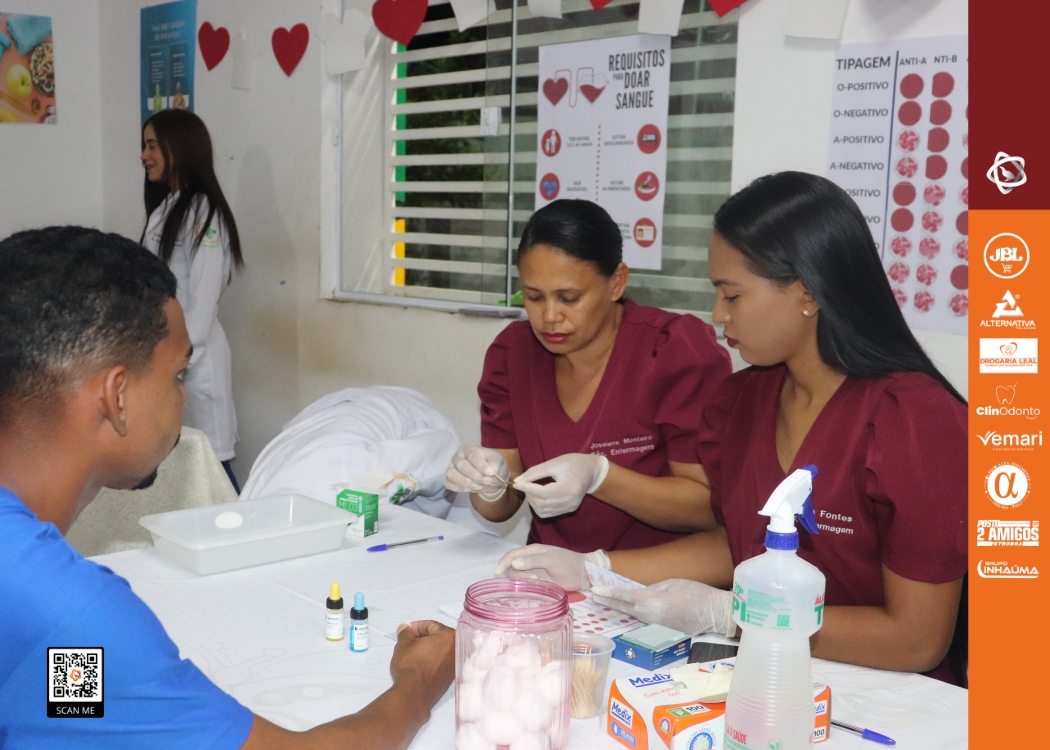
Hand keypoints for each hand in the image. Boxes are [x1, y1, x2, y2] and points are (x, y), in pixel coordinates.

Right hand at [390, 621, 455, 709]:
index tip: (406, 632)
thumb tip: (405, 628)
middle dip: (423, 638)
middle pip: (438, 637)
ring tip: (412, 653)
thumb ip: (406, 633)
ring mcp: (455, 665)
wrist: (414, 694)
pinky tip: (419, 664)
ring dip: (427, 649)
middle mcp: (457, 650)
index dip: (416, 627)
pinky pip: (441, 662)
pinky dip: (431, 660)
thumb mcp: (404, 644)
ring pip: (440, 650)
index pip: (431, 625)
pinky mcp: (450, 678)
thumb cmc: (410, 665)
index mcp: (450, 637)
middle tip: (408, 642)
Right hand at [444, 444, 509, 500]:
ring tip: (479, 486)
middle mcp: (457, 456)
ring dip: (466, 483)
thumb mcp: (498, 460)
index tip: (491, 473)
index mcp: (468, 448)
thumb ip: (495, 464)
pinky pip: (449, 484)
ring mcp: (451, 468)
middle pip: (461, 465)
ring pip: (451, 474)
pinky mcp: (449, 479)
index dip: (481, 465)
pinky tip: (471, 488)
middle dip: (475, 476)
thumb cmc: (491, 463)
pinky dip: (460, 488)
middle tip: (488, 481)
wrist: (488, 475)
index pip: (472, 455)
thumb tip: (492, 470)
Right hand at [494, 544, 600, 590]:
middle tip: (533, 579)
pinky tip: (536, 590)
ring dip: (524, 582)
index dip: (503, 562)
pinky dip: (528, 589)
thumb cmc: (568, 562)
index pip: (512, 555)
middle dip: (519, 575)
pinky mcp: (539, 584)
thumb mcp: (551, 559)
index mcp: (532, 551)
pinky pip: (527, 587)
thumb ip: (533, 560)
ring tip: (539, 583)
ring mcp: (534, 573)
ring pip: (519, 579)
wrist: (583, 574)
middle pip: (513, 569)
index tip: (497, 571)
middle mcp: (530, 562)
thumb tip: (514, 563)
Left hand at [513, 453, 609, 517]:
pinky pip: (548, 513)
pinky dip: (539, 506)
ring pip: (543, 511)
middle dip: (529, 495)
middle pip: (542, 504)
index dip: (527, 489)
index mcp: (570, 488)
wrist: (592, 472)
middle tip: (524, 484)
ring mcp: (570, 508)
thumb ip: (535, 472)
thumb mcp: (554, 463)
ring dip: (532, 502)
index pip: (543, 493)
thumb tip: (518, 481)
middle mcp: (570, 501)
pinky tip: (538, 496)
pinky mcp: (569, 510)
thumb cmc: (574, 463)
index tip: (517, 483)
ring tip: (531, 490)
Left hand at [591, 579, 732, 634]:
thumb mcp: (673, 584)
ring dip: (618, 608)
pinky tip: (624, 608)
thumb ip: (653, 589)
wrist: (714, 615)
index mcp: (653, 603)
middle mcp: (651, 617)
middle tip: (593, 596)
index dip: (609, 593)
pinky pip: (642, 618)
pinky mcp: (662, 628)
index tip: (595, 590)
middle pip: (625, 608)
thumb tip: (642, 595)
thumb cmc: (697, 595)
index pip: (625, 596)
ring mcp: (656, 625)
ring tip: (603, 600)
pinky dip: (631, 613)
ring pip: (632, 614)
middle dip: (608, 602)